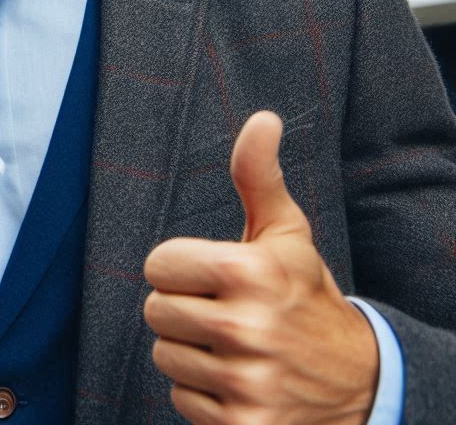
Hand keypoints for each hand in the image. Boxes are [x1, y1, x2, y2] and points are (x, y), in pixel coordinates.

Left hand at [142, 111, 378, 424]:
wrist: (359, 377)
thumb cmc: (305, 290)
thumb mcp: (285, 230)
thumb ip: (257, 173)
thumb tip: (261, 118)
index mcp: (247, 272)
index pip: (157, 265)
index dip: (179, 267)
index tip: (210, 274)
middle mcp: (246, 328)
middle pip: (156, 311)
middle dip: (182, 308)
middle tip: (222, 310)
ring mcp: (246, 381)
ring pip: (165, 356)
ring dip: (190, 351)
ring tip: (232, 345)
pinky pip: (182, 400)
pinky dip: (203, 394)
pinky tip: (238, 380)